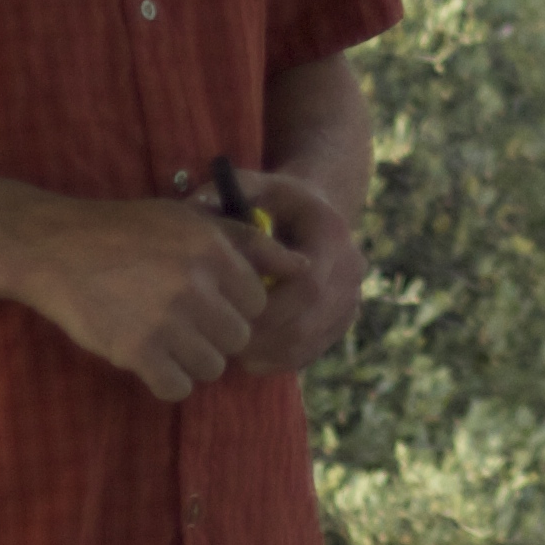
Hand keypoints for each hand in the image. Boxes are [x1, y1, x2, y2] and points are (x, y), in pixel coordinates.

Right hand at [16, 195, 272, 401]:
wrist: (56, 248)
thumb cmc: (127, 231)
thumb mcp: (190, 220)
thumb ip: (250, 241)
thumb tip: (302, 266)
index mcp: (212, 251)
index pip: (258, 302)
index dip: (234, 305)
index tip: (206, 299)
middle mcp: (195, 286)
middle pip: (237, 338)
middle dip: (215, 335)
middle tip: (181, 320)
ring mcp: (167, 321)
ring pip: (212, 367)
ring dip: (191, 359)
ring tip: (162, 336)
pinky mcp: (137, 352)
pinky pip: (178, 388)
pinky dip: (166, 380)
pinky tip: (149, 358)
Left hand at [227, 169, 362, 374]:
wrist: (314, 213)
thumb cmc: (275, 201)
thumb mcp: (253, 186)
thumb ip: (223, 194)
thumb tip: (193, 210)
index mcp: (331, 233)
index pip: (307, 286)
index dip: (268, 308)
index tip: (229, 312)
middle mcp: (351, 268)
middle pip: (307, 322)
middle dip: (262, 337)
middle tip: (223, 343)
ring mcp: (351, 298)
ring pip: (308, 342)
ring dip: (268, 353)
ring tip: (233, 350)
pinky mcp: (343, 321)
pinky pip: (311, 352)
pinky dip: (278, 359)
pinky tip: (250, 354)